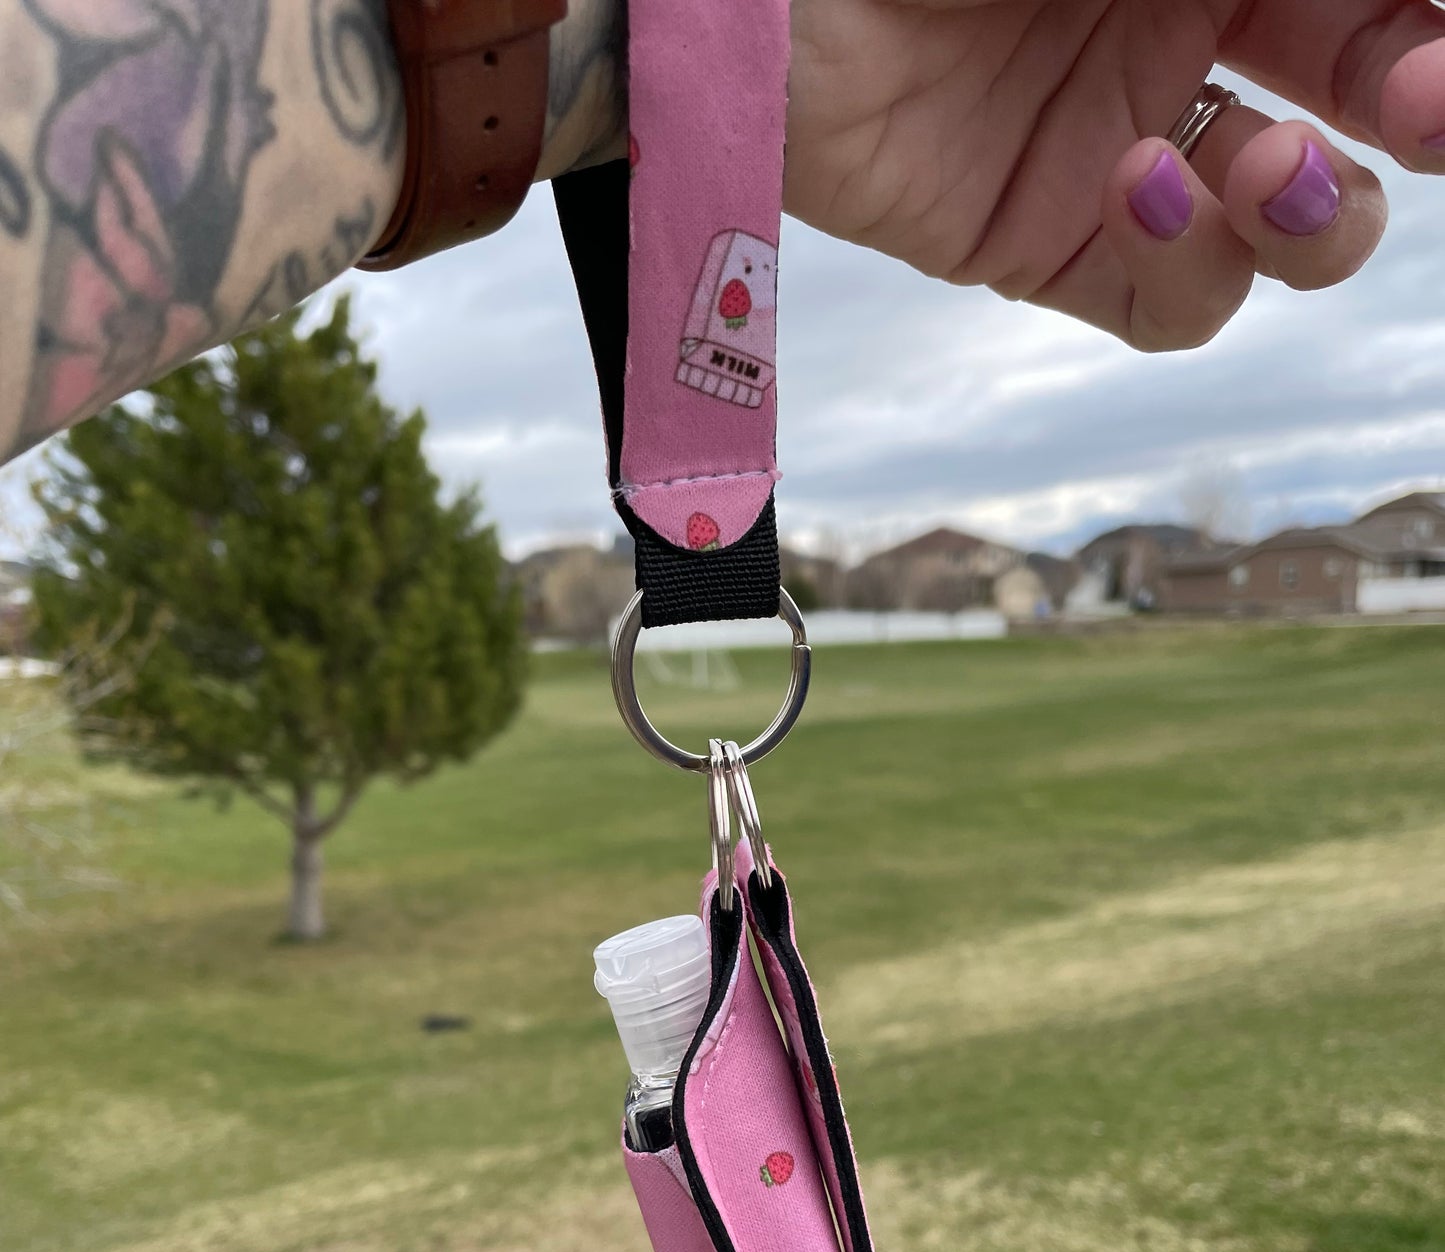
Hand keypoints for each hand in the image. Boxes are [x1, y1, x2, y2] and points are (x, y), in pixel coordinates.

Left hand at [784, 0, 1444, 349]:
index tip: (1432, 52)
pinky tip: (1135, 185)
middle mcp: (1185, 28)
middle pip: (1364, 91)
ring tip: (1270, 170)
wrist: (751, 6)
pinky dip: (1188, 266)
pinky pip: (1169, 300)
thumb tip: (1386, 6)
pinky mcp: (1047, 247)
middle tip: (1420, 104)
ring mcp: (1122, 146)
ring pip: (1288, 223)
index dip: (1421, 27)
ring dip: (1320, 212)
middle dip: (1414, 105)